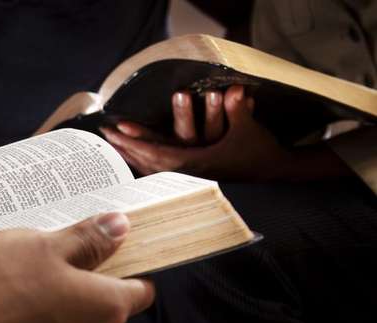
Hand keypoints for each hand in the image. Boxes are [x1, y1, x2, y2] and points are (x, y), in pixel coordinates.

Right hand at [0, 213, 154, 322]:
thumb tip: (119, 227)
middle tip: (42, 254)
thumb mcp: (39, 246)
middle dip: (76, 280)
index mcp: (104, 308)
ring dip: (46, 304)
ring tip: (9, 280)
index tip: (106, 245)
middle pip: (97, 307)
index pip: (139, 289)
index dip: (127, 264)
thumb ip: (85, 239)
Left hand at [101, 85, 292, 180]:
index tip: (117, 134)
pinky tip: (131, 158)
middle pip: (148, 163)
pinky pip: (159, 172)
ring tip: (111, 144)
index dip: (137, 144)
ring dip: (130, 156)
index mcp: (198, 164)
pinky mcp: (191, 177)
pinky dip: (142, 163)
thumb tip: (233, 90)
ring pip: (151, 170)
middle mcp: (189, 174)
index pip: (159, 155)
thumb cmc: (258, 148)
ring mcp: (189, 178)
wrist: (272, 168)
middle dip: (125, 148)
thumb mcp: (247, 127)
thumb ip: (237, 109)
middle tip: (104, 134)